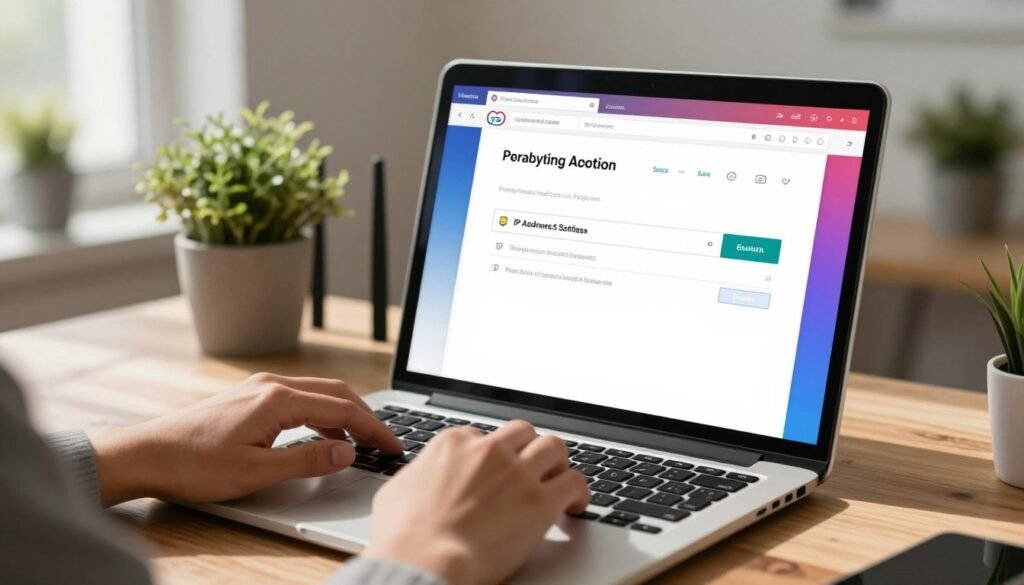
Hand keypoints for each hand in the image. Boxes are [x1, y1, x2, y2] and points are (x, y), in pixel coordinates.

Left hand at [89, 372, 402, 506]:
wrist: (144, 453)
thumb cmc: (193, 465)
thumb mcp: (256, 472)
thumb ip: (307, 460)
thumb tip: (348, 453)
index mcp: (278, 400)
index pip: (344, 410)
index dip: (375, 429)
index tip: (394, 446)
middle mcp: (271, 384)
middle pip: (337, 393)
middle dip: (367, 416)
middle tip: (385, 442)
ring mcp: (258, 386)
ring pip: (318, 393)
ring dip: (344, 415)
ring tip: (358, 443)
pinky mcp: (249, 395)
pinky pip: (298, 397)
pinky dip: (320, 414)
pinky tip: (320, 437)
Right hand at [363, 420, 589, 584]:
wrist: (423, 560)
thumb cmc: (402, 536)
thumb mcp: (396, 490)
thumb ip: (417, 474)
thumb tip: (420, 476)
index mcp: (454, 444)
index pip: (483, 436)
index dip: (490, 456)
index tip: (493, 471)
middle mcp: (489, 451)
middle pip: (522, 433)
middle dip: (528, 449)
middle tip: (530, 469)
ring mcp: (517, 474)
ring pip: (554, 446)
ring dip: (557, 463)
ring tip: (557, 481)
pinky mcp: (540, 502)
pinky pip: (575, 482)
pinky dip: (579, 492)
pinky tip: (575, 505)